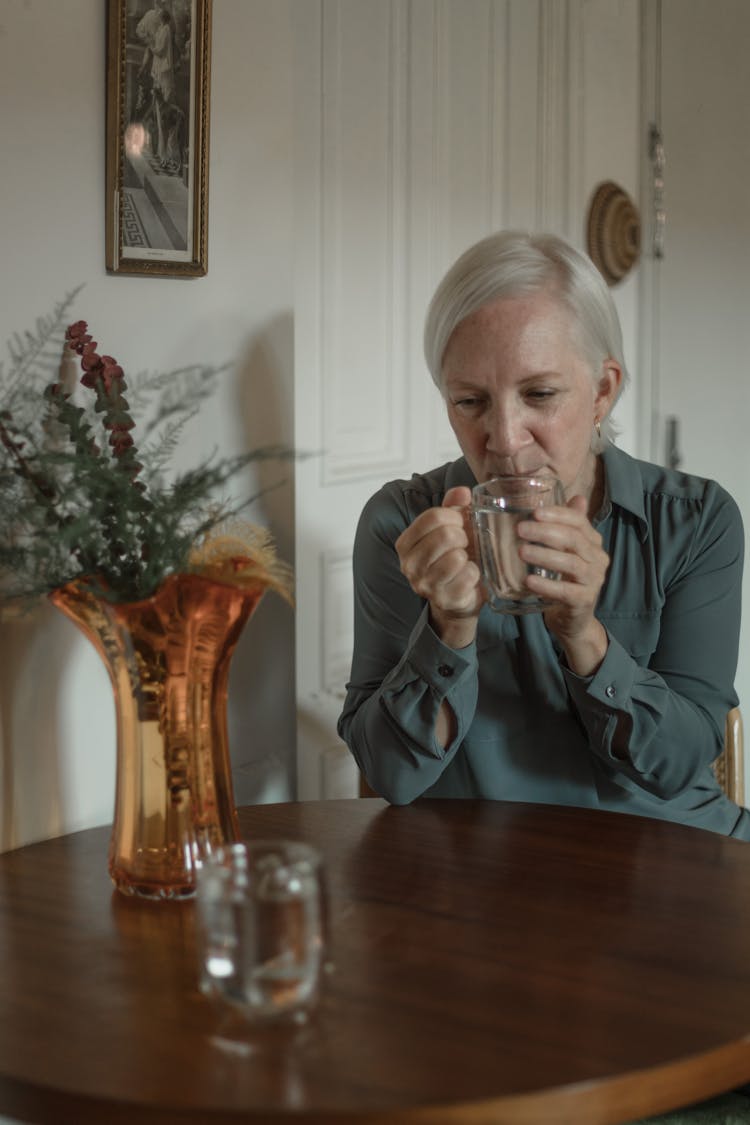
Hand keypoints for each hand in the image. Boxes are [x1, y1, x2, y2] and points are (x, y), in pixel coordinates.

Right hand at [395, 486, 482, 647]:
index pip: (432, 517)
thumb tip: (462, 492)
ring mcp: (425, 585)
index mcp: (405, 543)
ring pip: (456, 557)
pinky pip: (468, 576)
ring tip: (465, 560)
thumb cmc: (451, 558)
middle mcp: (409, 565)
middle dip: (463, 536)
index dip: (454, 517)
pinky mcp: (445, 599)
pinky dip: (475, 573)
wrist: (457, 598)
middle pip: (445, 536)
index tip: (460, 524)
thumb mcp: (449, 528)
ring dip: (468, 556)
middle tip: (465, 543)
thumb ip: (453, 507)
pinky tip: (469, 575)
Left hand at [517, 495, 609, 674]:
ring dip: (544, 555)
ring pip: (571, 563)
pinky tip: (529, 580)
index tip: (535, 512)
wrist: (572, 619)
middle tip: (520, 529)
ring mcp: (594, 580)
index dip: (558, 514)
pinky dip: (546, 585)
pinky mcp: (585, 601)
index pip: (579, 521)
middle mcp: (598, 559)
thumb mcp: (564, 551)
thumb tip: (574, 496)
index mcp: (593, 542)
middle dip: (546, 532)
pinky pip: (566, 591)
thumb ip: (566, 526)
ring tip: (521, 551)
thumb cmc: (564, 579)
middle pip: (575, 539)